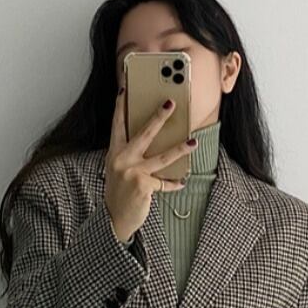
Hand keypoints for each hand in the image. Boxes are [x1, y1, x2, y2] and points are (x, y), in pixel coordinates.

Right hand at [104, 85, 197, 240]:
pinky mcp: (143, 186)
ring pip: (162, 157)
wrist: (115, 218)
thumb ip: (130, 155)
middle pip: (144, 134)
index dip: (120, 107)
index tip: (125, 89)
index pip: (117, 125)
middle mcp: (121, 160)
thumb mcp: (119, 170)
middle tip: (170, 103)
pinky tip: (182, 182)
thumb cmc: (120, 192)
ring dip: (180, 148)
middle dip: (158, 117)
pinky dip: (173, 183)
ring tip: (194, 142)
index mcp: (114, 153)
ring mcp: (132, 172)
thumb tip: (154, 141)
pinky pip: (164, 182)